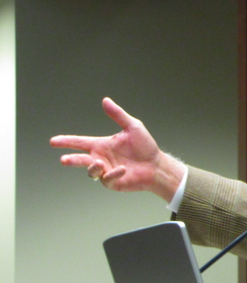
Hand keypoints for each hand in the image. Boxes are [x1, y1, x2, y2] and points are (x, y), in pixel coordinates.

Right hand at [50, 98, 184, 200]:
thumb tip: (105, 100)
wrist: (156, 164)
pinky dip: (113, 174)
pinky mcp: (113, 182)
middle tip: (64, 160)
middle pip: (80, 159)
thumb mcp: (133, 127)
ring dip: (93, 167)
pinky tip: (122, 169)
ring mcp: (106, 171)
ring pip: (91, 171)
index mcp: (101, 145)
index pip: (80, 142)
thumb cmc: (145, 146)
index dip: (66, 141)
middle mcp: (101, 158)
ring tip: (99, 163)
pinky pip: (107, 179)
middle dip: (71, 159)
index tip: (53, 141)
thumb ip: (118, 115)